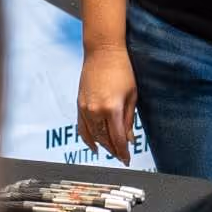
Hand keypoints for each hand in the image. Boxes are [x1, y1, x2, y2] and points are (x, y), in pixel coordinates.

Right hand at [76, 46, 136, 160]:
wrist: (102, 51)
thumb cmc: (121, 69)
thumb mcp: (132, 95)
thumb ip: (129, 120)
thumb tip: (130, 140)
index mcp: (112, 108)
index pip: (118, 139)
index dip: (123, 152)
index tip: (127, 160)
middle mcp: (96, 110)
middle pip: (105, 139)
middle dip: (114, 150)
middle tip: (122, 157)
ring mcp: (85, 108)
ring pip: (93, 135)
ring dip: (103, 145)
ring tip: (111, 151)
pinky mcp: (79, 104)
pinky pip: (81, 127)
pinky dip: (87, 138)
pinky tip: (94, 146)